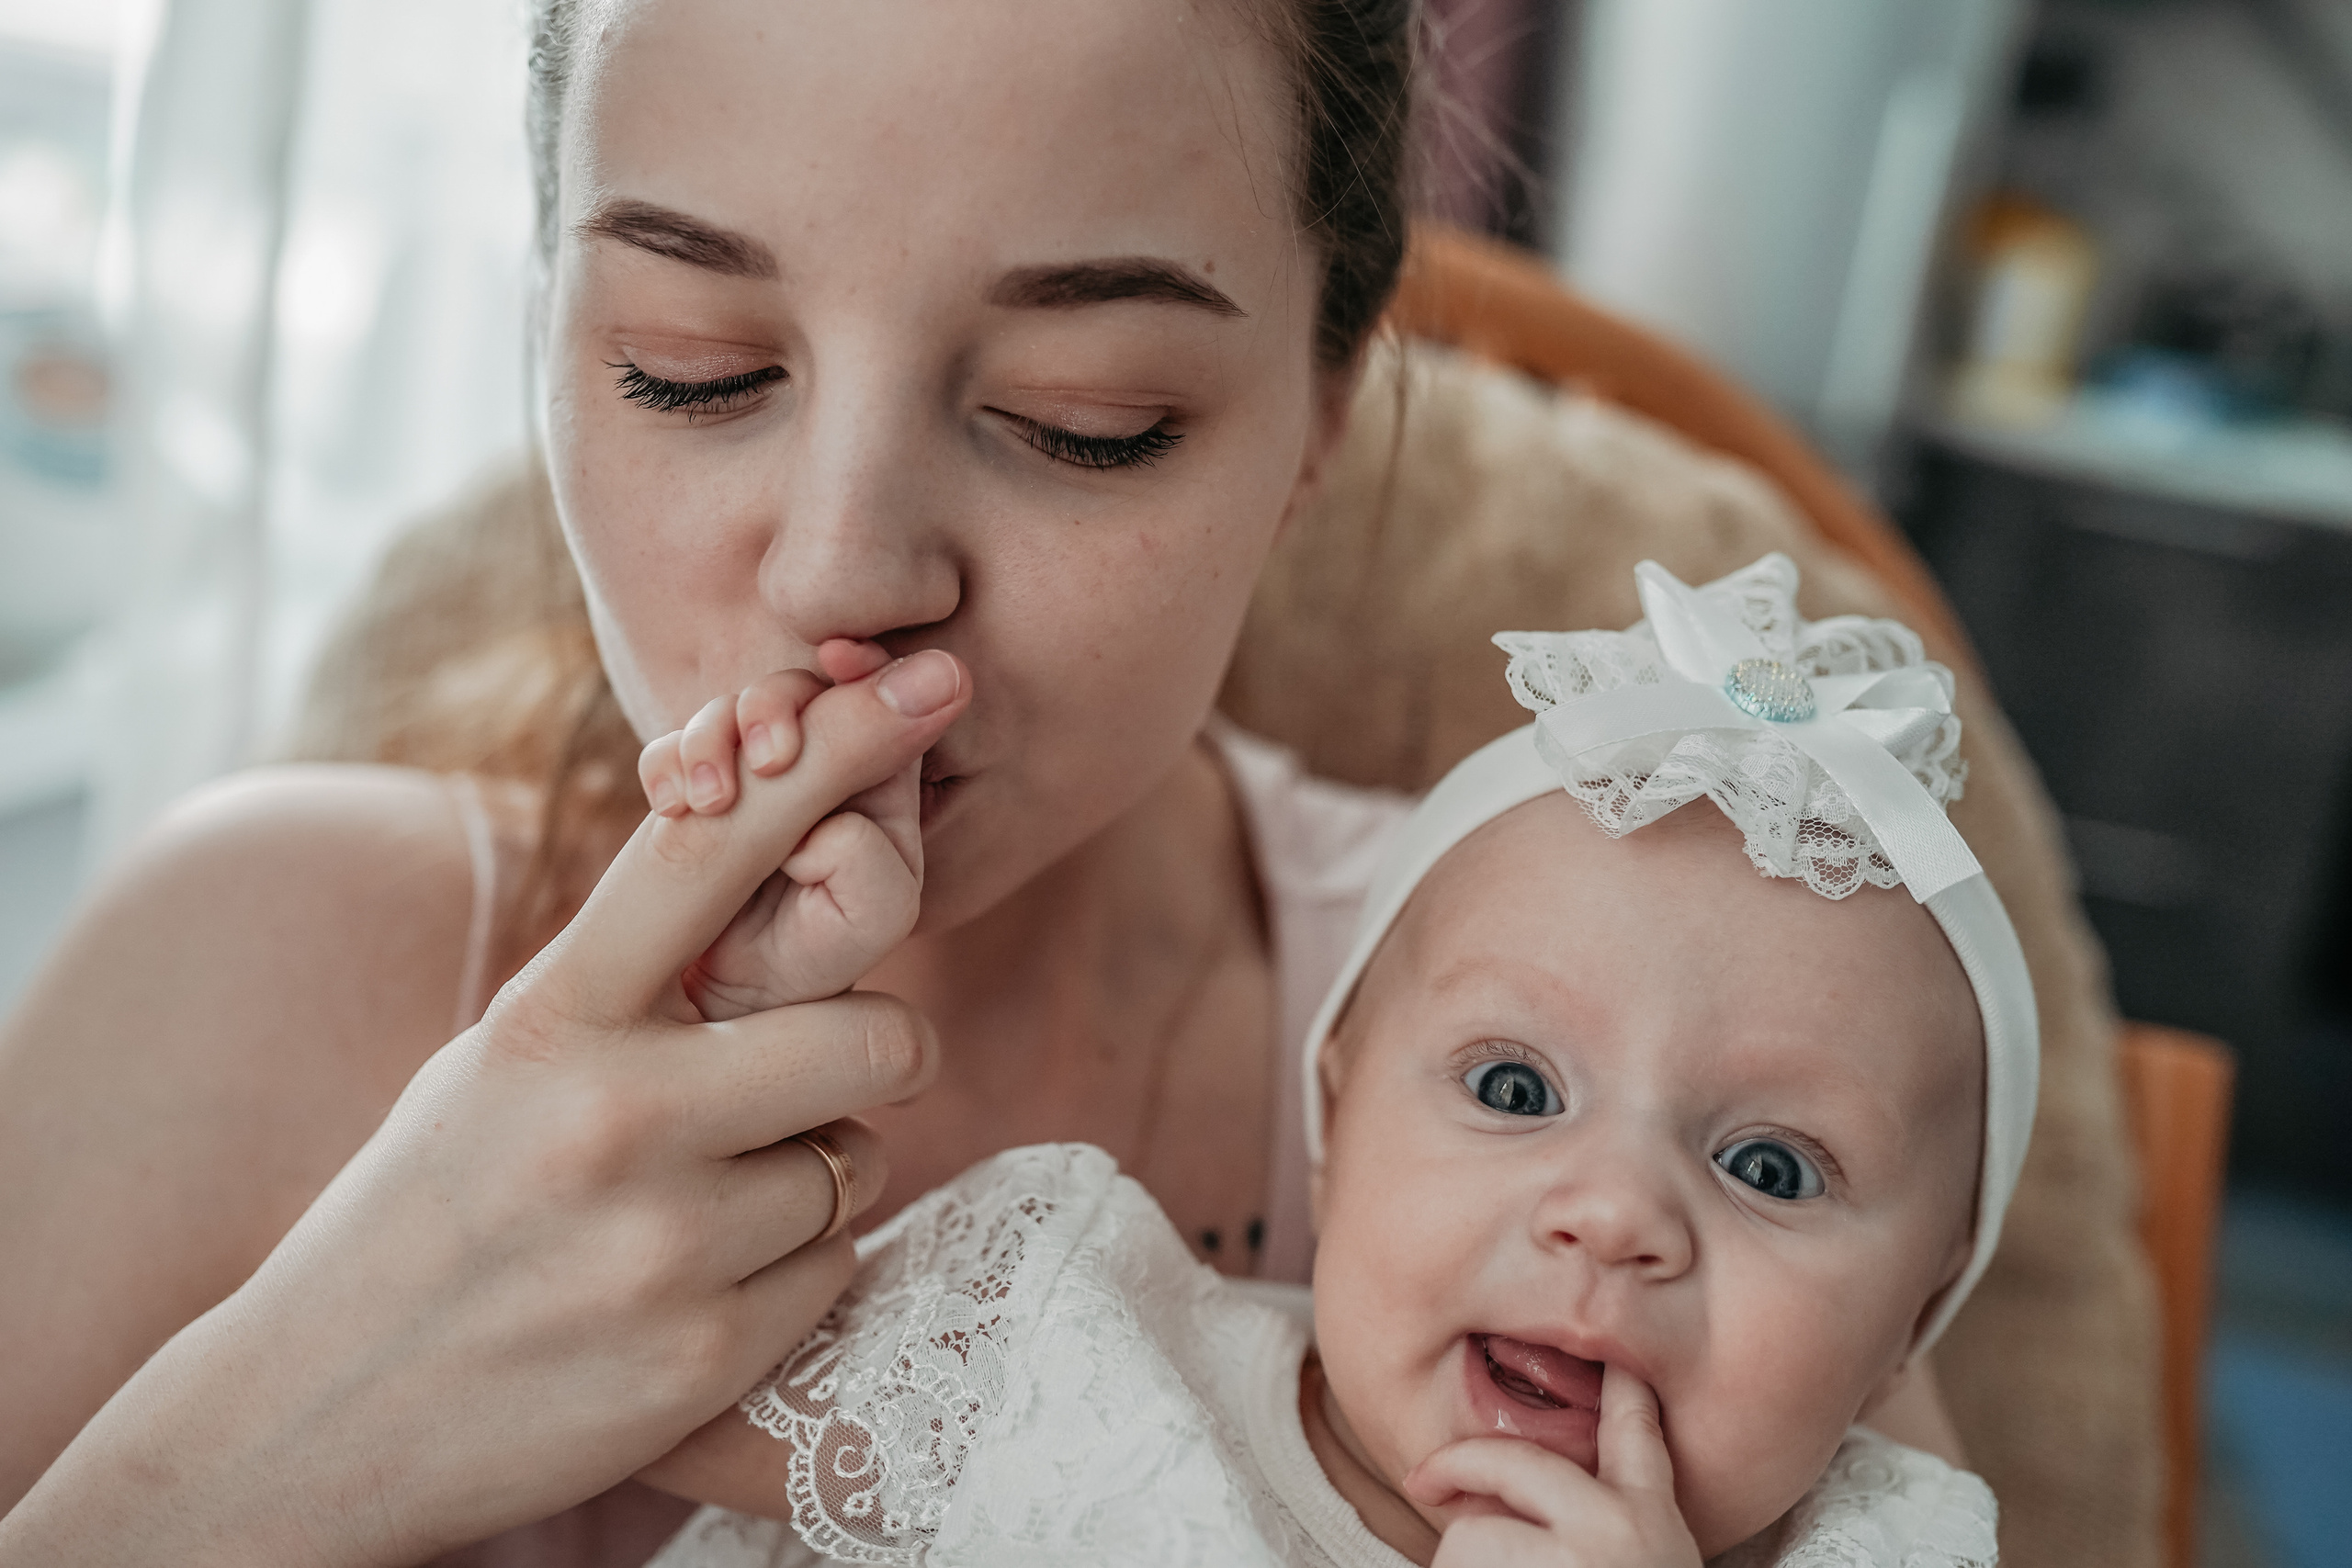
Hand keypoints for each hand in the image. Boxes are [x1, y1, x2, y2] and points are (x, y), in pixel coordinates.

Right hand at [0, 651, 969, 1566]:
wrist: (309, 1421)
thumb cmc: (430, 1209)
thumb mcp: (502, 1061)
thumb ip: (638, 983)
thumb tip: (795, 882)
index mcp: (551, 1015)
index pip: (715, 849)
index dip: (839, 753)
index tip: (936, 682)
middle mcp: (612, 1116)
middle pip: (878, 1031)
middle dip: (876, 1050)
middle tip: (813, 1078)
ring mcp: (661, 1242)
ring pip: (858, 1160)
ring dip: (810, 1174)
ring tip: (693, 1205)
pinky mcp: (703, 1355)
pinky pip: (837, 1267)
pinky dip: (789, 1273)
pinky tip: (685, 1290)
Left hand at [1406, 1366, 1701, 1567]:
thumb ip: (1605, 1531)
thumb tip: (1511, 1500)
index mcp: (1653, 1528)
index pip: (1638, 1437)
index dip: (1621, 1393)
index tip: (1612, 1360)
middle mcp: (1618, 1532)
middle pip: (1515, 1463)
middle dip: (1459, 1465)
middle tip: (1423, 1481)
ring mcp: (1575, 1560)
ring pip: (1469, 1537)